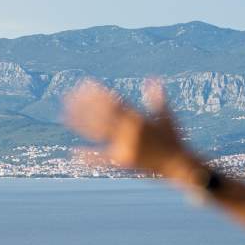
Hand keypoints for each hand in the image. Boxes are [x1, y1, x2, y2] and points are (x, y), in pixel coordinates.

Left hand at [63, 79, 193, 176]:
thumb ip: (157, 99)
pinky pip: (103, 159)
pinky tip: (75, 152)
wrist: (180, 166)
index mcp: (139, 119)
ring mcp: (125, 147)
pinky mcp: (124, 163)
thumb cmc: (174, 140)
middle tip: (68, 96)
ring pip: (97, 133)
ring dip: (80, 124)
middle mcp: (130, 132)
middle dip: (84, 105)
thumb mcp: (167, 117)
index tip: (85, 85)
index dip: (98, 93)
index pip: (113, 102)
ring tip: (64, 115)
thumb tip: (153, 79)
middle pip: (101, 115)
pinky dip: (89, 156)